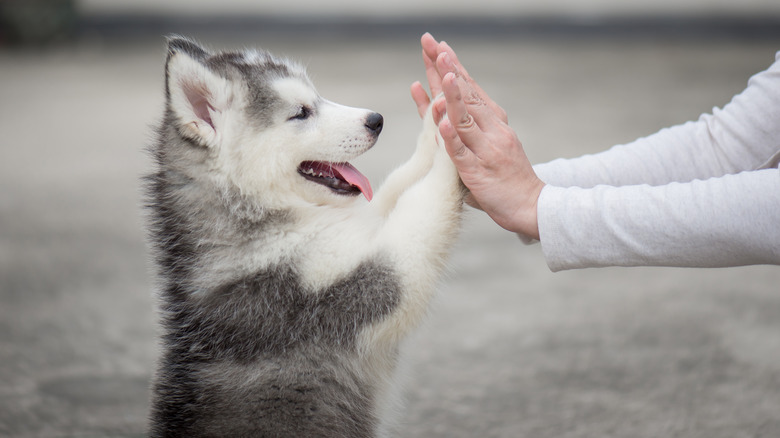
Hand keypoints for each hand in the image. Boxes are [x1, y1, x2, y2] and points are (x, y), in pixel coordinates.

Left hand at [412, 33, 544, 239]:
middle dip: (447, 69)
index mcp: (494, 122)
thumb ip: (467, 131)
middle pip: (466, 95)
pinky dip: (451, 138)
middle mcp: (492, 130)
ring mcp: (485, 150)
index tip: (439, 47)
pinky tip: (442, 123)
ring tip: (441, 73)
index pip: (470, 89)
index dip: (454, 68)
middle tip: (434, 45)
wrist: (532, 206)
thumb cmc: (507, 178)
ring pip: (465, 119)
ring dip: (452, 95)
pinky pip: (461, 153)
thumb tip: (444, 113)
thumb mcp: (489, 146)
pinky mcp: (478, 172)